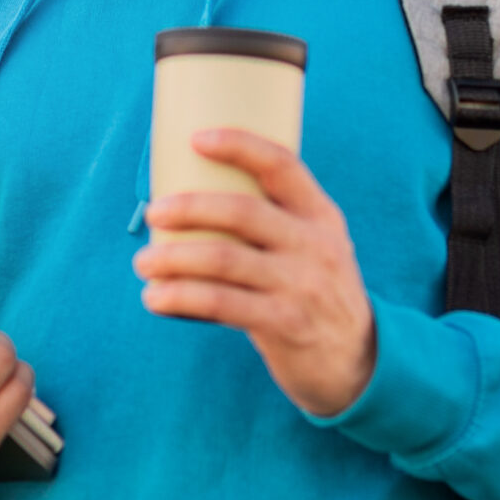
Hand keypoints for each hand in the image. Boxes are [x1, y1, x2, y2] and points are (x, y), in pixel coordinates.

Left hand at [134, 130, 377, 418]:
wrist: (356, 361)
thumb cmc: (314, 292)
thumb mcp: (314, 247)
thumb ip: (272, 224)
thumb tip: (190, 202)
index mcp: (320, 215)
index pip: (282, 165)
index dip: (240, 145)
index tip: (196, 139)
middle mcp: (315, 244)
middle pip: (243, 211)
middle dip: (189, 208)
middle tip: (155, 212)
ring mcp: (301, 285)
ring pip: (223, 259)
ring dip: (173, 258)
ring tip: (143, 263)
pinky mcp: (285, 323)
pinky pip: (221, 304)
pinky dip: (180, 298)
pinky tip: (155, 299)